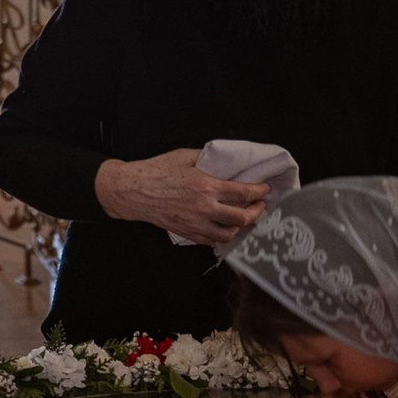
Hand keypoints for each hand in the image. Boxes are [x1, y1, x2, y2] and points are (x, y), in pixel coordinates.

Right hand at [95, 149, 270, 246]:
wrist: (132, 191)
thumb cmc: (157, 170)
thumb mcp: (184, 156)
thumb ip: (208, 159)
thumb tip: (226, 161)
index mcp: (205, 186)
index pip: (242, 193)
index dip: (259, 192)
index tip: (265, 189)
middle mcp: (203, 208)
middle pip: (241, 218)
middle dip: (257, 212)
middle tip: (260, 205)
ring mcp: (195, 224)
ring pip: (228, 234)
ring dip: (241, 227)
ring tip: (245, 218)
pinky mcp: (186, 233)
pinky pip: (211, 241)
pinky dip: (223, 236)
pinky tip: (226, 227)